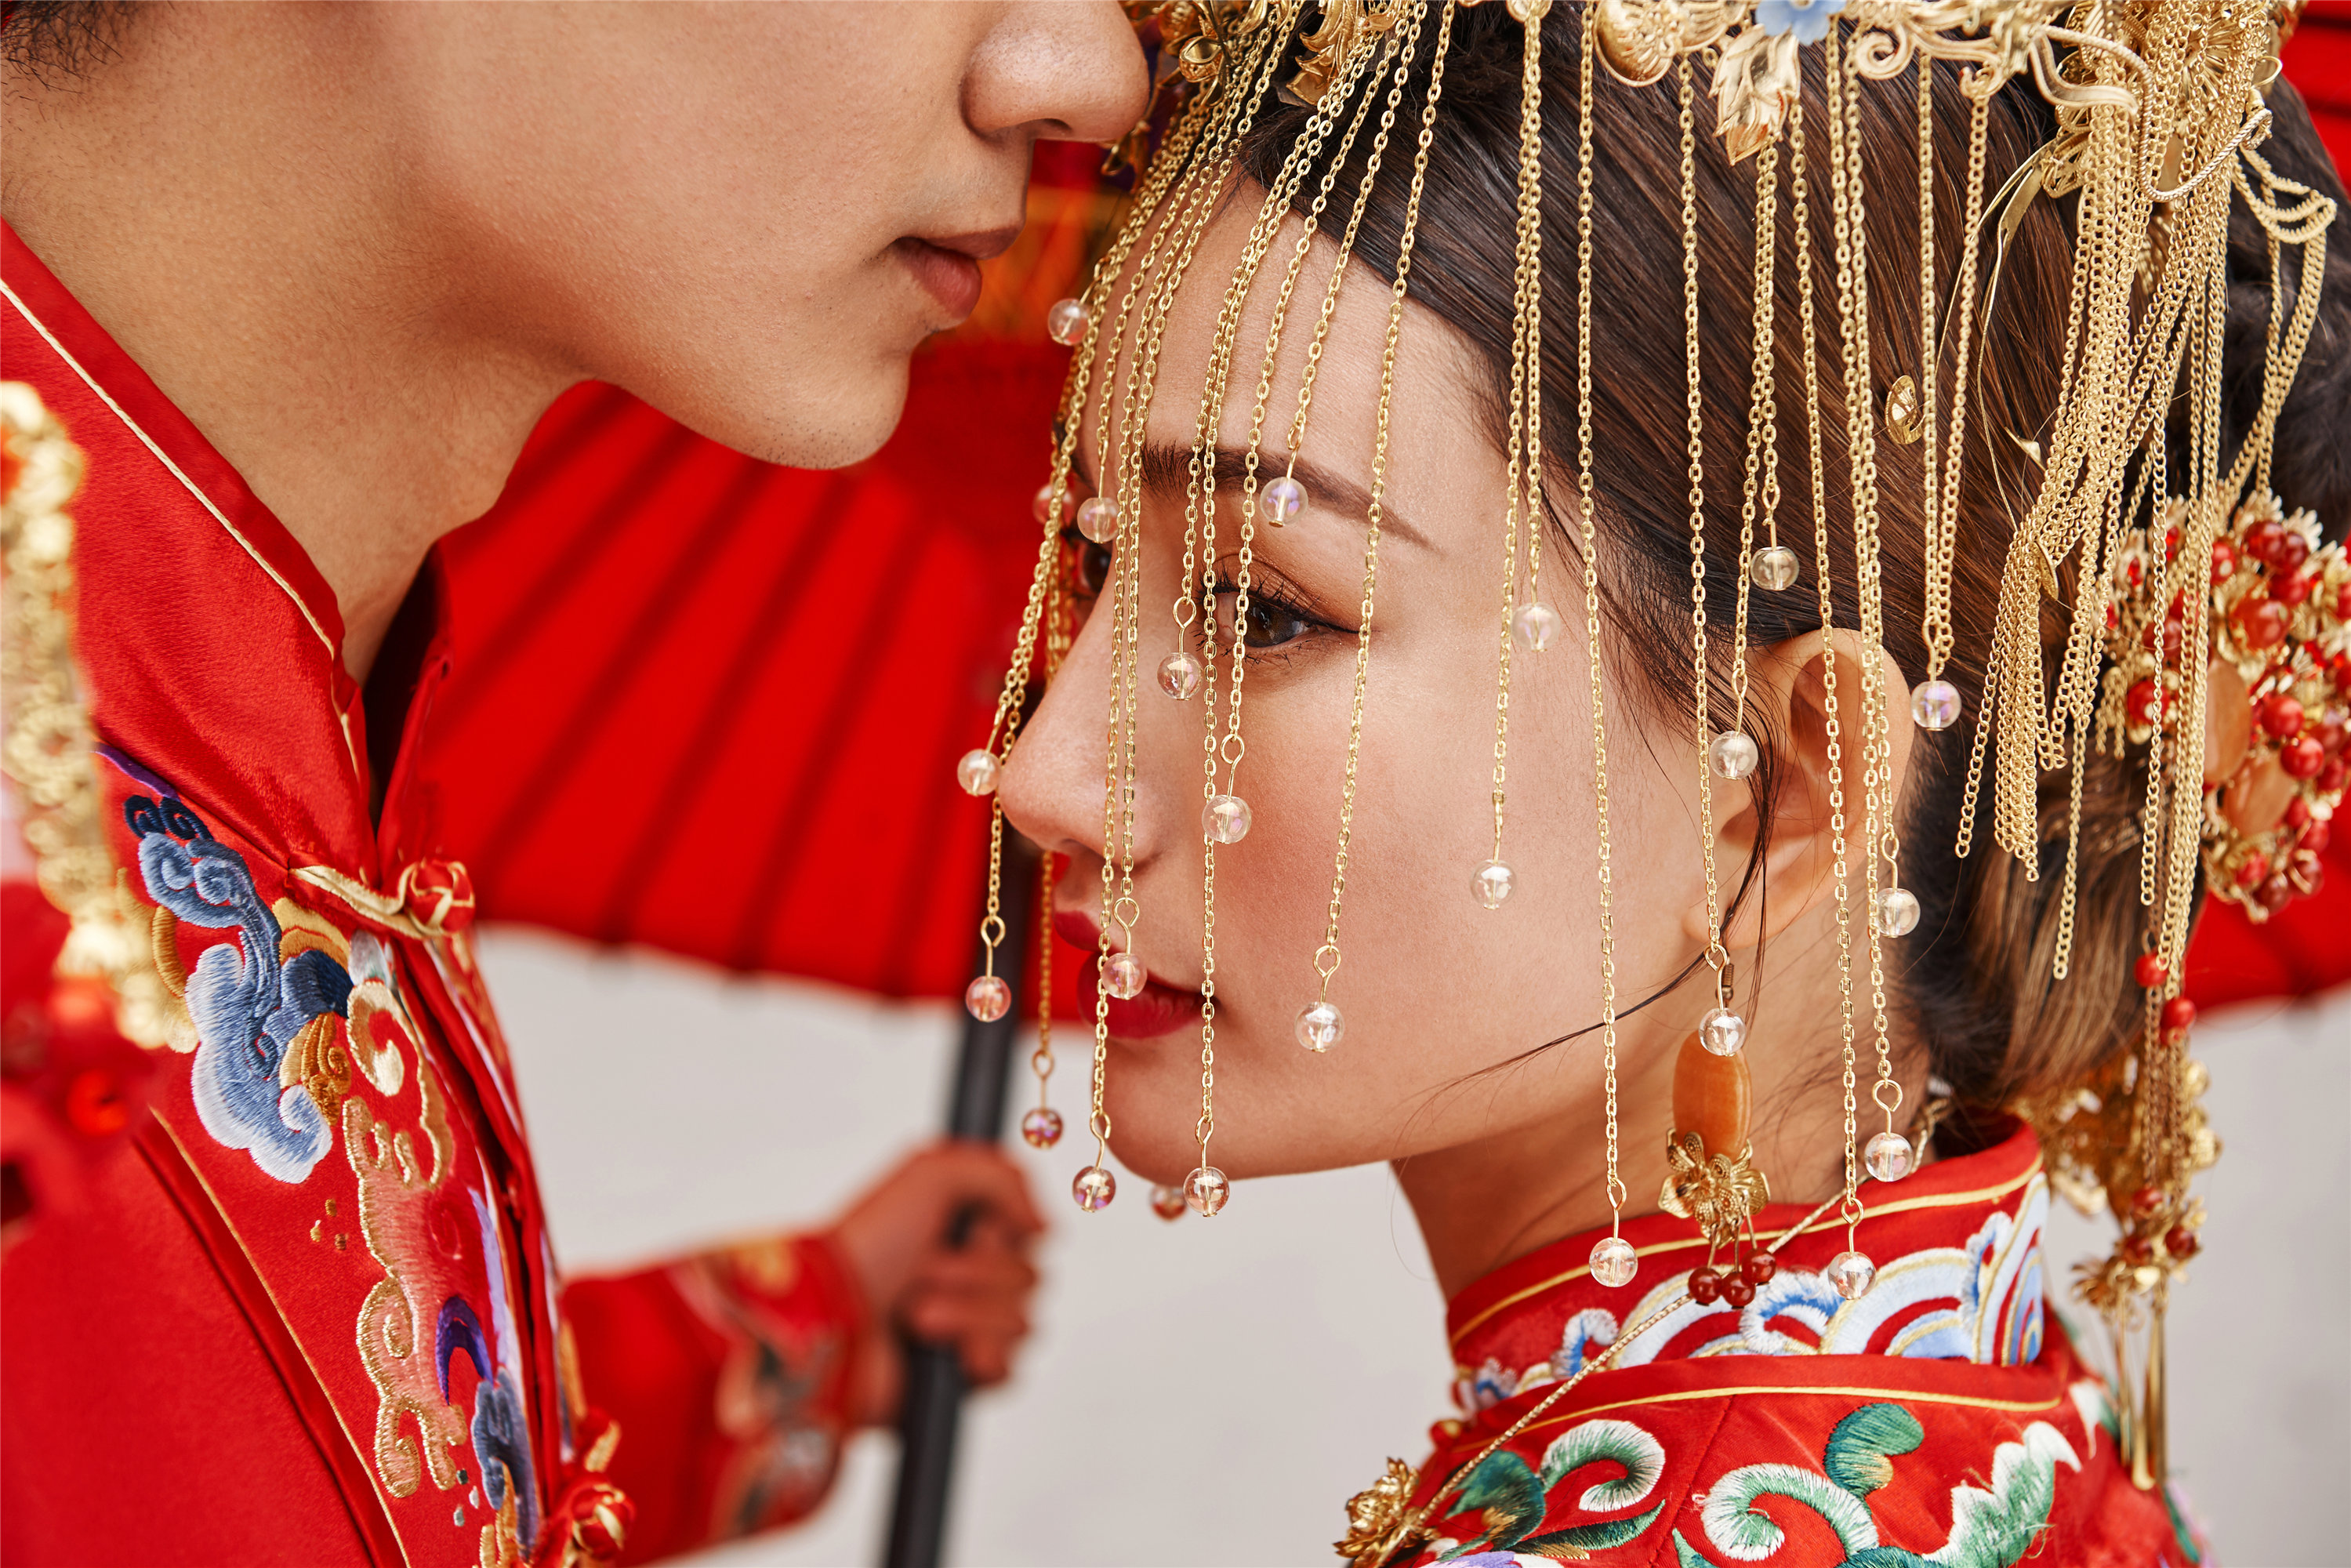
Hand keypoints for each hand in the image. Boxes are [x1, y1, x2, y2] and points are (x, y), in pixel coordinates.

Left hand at [820, 1140, 1044, 1425]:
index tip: (973, 1228)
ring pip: (1023, 1323)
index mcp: (962, 1232)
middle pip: (1031, 1278)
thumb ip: (1005, 1177)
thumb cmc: (866, 1245)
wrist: (830, 1323)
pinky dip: (978, 1357)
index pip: (1029, 1234)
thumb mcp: (933, 1171)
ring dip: (968, 1314)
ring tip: (916, 1316)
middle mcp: (968, 1279)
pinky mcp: (961, 1379)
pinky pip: (1010, 1369)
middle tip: (924, 1273)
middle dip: (978, 1275)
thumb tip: (1044, 1226)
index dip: (1005, 1232)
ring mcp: (966, 1330)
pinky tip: (946, 1352)